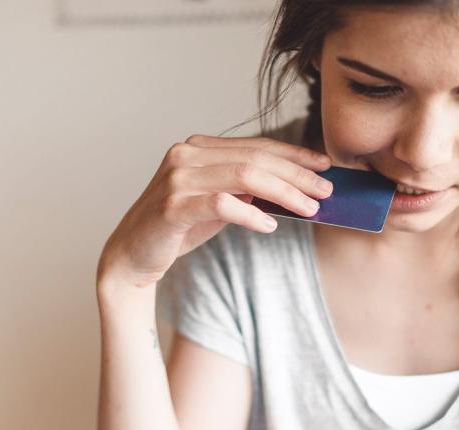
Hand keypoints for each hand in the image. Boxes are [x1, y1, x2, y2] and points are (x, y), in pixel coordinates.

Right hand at [97, 135, 332, 289]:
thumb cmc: (176, 229)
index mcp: (198, 148)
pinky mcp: (172, 205)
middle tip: (325, 190)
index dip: (294, 154)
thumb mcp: (216, 204)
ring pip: (244, 176)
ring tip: (309, 208)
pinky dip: (251, 216)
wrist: (133, 256)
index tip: (324, 165)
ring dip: (283, 193)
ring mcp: (177, 178)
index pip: (255, 146)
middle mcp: (186, 155)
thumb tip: (293, 187)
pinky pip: (222, 204)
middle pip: (255, 158)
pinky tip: (270, 227)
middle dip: (296, 174)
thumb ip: (244, 190)